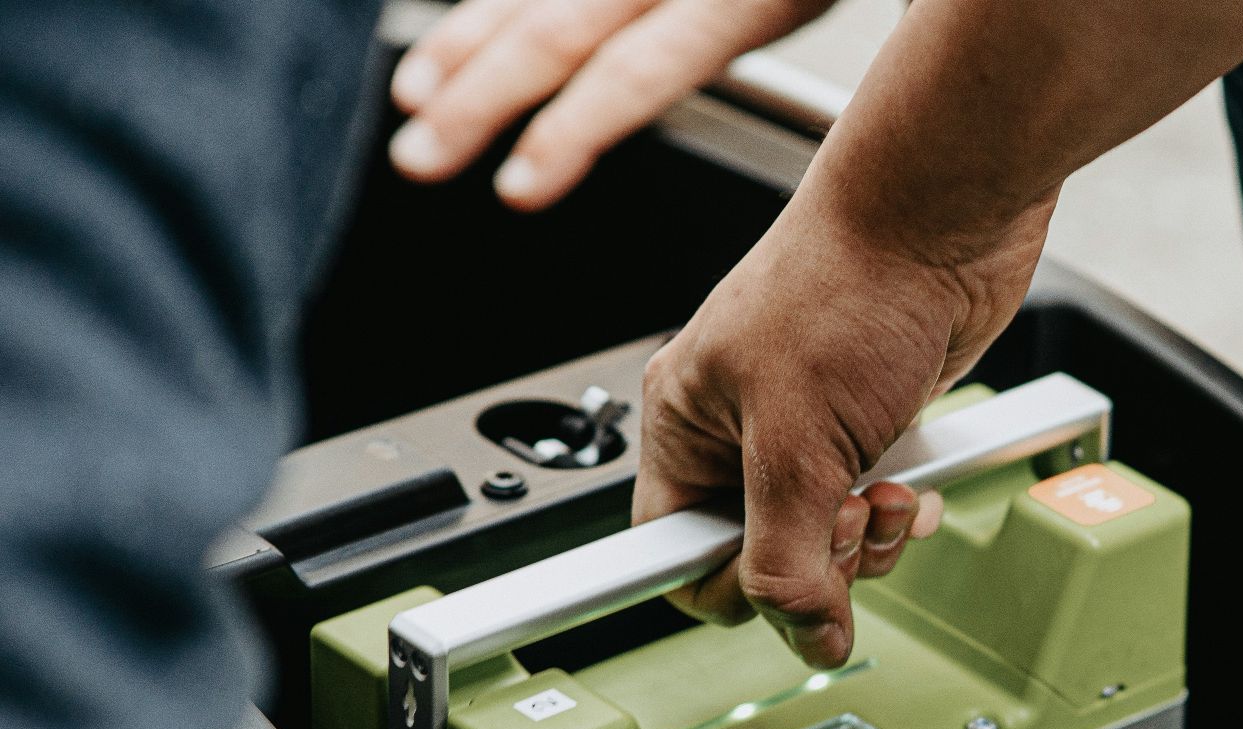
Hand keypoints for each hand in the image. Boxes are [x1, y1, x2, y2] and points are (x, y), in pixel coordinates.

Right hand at [387, 0, 836, 209]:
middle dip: (479, 99)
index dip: (572, 130)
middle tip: (419, 157)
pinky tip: (458, 25)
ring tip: (419, 95)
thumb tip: (762, 115)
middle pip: (560, 28)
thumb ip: (779, 40)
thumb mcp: (817, 6)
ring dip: (467, 37)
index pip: (641, 67)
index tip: (519, 189)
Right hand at [632, 187, 1055, 667]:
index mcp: (684, 423)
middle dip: (819, 558)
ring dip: (868, 540)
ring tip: (888, 496)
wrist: (944, 216)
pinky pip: (874, 506)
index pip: (673, 552)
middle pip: (760, 556)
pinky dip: (899, 512)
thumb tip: (803, 636)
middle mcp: (738, 428)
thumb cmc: (852, 284)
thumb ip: (788, 556)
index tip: (779, 595)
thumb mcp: (799, 443)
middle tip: (849, 519)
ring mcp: (809, 427)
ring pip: (824, 539)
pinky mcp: (871, 424)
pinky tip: (914, 485)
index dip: (728, 587)